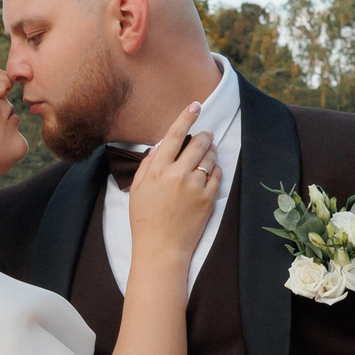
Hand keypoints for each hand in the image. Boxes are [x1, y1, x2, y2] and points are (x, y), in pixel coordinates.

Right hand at [126, 101, 220, 261]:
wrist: (161, 248)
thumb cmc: (145, 220)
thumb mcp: (137, 190)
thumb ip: (147, 165)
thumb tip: (159, 147)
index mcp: (158, 170)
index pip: (174, 135)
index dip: (186, 117)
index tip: (196, 106)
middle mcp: (177, 174)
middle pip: (198, 143)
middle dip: (204, 135)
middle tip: (205, 135)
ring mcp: (195, 186)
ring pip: (210, 157)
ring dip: (211, 151)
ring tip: (207, 153)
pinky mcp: (208, 198)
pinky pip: (217, 174)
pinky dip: (215, 169)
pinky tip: (209, 172)